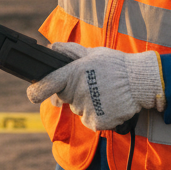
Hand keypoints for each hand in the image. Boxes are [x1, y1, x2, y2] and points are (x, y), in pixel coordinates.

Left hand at [27, 44, 164, 131]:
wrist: (139, 82)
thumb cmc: (115, 64)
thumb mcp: (92, 53)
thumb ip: (71, 52)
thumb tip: (52, 47)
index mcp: (74, 73)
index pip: (48, 83)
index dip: (36, 90)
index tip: (32, 94)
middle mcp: (77, 92)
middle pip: (65, 97)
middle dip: (72, 92)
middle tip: (89, 84)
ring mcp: (86, 108)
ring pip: (78, 109)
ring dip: (86, 103)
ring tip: (102, 92)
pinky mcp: (96, 122)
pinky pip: (90, 120)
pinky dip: (97, 115)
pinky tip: (107, 104)